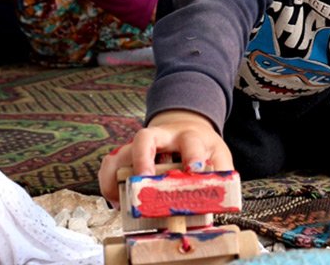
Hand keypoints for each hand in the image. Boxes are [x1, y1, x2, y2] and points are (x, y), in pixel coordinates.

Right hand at [98, 109, 233, 206]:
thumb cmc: (202, 147)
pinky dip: (108, 182)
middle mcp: (161, 137)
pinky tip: (115, 200)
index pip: (190, 142)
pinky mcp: (128, 154)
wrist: (186, 128)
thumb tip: (221, 198)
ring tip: (120, 200)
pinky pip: (110, 164)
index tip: (195, 170)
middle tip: (144, 182)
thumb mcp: (219, 155)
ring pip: (121, 152)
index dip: (193, 156)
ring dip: (117, 175)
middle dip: (143, 160)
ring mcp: (141, 145)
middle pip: (145, 138)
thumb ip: (221, 173)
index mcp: (188, 137)